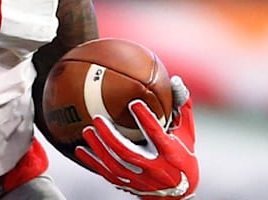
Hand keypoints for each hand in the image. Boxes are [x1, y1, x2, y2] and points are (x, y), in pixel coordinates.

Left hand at [75, 76, 197, 197]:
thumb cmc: (183, 156)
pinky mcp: (129, 186)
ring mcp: (140, 180)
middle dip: (111, 136)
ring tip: (87, 131)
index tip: (134, 103)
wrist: (179, 195)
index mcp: (170, 153)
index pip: (157, 135)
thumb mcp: (187, 134)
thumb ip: (182, 108)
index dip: (146, 120)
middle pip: (128, 153)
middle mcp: (155, 168)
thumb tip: (176, 80)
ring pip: (115, 165)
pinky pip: (108, 174)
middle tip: (97, 119)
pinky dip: (93, 162)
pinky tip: (80, 150)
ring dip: (99, 148)